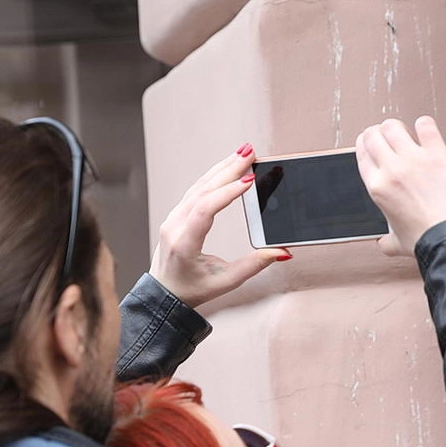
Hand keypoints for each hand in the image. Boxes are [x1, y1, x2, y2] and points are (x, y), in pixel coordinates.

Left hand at [150, 145, 291, 308]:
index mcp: (184, 244)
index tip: (249, 180)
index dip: (227, 194)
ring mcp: (173, 218)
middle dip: (228, 170)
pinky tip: (227, 166)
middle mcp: (175, 227)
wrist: (165, 292)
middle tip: (249, 153)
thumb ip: (254, 265)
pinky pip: (195, 189)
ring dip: (221, 168)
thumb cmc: (192, 289)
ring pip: (198, 186)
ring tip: (242, 153)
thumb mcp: (225, 282)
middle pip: (202, 191)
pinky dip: (213, 175)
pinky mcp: (177, 214)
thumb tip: (280, 252)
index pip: (205, 211)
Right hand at [355, 116, 445, 255]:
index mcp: (377, 188)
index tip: (369, 143)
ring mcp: (414, 160)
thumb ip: (386, 241)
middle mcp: (391, 170)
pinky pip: (425, 126)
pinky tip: (426, 130)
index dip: (364, 144)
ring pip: (393, 126)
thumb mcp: (397, 243)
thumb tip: (383, 244)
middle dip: (377, 132)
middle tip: (386, 135)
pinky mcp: (437, 154)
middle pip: (373, 135)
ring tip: (405, 131)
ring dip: (396, 126)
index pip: (362, 154)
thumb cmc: (427, 240)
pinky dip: (424, 124)